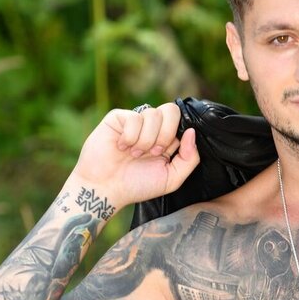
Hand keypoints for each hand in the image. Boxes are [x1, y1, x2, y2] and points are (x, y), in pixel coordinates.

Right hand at [70, 102, 199, 207]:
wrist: (106, 189)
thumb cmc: (137, 186)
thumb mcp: (172, 178)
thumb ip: (189, 158)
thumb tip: (192, 132)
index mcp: (167, 139)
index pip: (183, 122)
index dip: (180, 135)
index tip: (169, 152)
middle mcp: (153, 127)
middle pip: (172, 110)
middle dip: (166, 134)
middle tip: (155, 152)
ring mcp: (136, 121)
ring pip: (153, 114)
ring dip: (146, 140)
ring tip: (135, 154)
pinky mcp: (118, 118)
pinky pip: (134, 117)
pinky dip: (130, 136)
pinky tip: (121, 147)